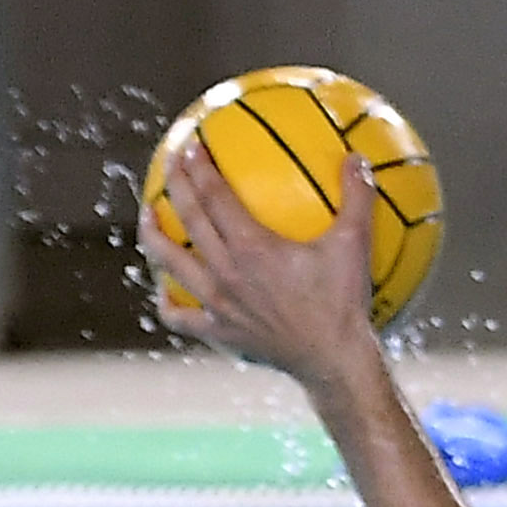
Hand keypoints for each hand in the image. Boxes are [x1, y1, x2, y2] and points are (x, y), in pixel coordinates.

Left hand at [137, 132, 384, 388]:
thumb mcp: (355, 246)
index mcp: (251, 247)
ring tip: (148, 214)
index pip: (213, 194)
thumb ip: (357, 197)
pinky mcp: (219, 332)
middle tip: (171, 161)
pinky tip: (166, 290)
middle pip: (188, 218)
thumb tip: (357, 157)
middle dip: (175, 183)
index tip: (193, 143)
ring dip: (155, 234)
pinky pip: (181, 317)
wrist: (334, 362)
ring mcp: (218, 304)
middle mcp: (226, 272)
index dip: (199, 165)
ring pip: (171, 263)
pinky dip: (169, 303)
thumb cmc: (344, 303)